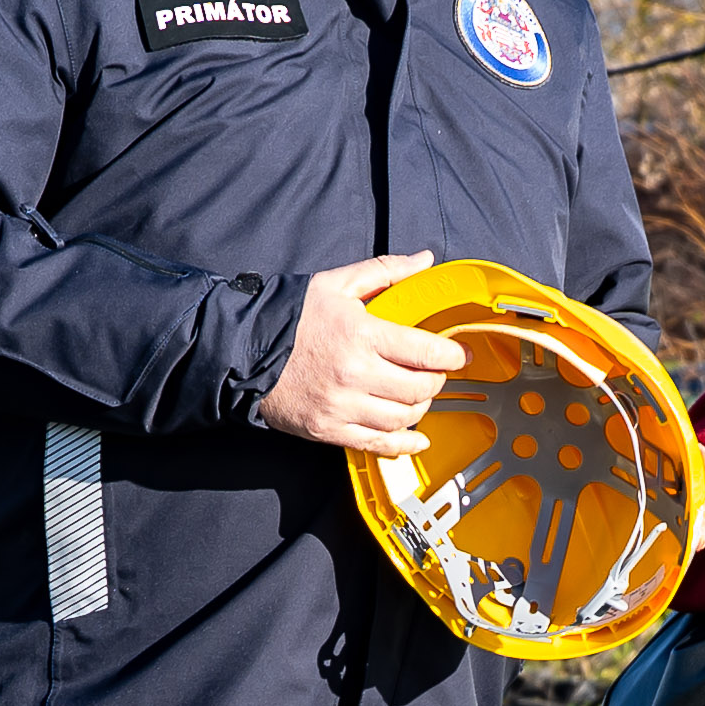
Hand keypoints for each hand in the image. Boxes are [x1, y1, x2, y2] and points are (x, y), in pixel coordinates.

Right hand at [252, 254, 466, 451]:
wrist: (244, 352)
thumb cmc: (292, 317)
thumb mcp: (337, 284)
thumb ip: (385, 271)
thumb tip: (424, 260)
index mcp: (362, 334)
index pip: (426, 352)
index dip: (452, 355)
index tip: (460, 355)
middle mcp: (355, 374)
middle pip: (420, 389)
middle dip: (436, 381)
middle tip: (434, 373)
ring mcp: (342, 406)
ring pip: (403, 418)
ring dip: (419, 408)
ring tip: (417, 396)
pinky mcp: (329, 430)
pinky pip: (377, 444)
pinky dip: (403, 444)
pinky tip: (416, 438)